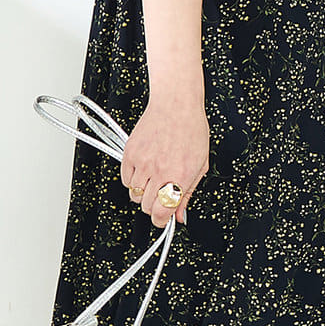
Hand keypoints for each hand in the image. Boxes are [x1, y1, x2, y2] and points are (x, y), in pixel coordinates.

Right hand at [122, 91, 208, 225]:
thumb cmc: (191, 130)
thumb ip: (188, 193)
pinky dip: (132, 180)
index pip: (162, 213)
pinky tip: (144, 170)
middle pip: (147, 207)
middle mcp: (160, 171)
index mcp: (180, 176)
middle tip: (161, 197)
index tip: (164, 220)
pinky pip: (125, 179)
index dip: (162, 221)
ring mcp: (143, 162)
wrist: (176, 104)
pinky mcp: (130, 153)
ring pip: (134, 195)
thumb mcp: (199, 164)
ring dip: (143, 193)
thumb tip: (180, 215)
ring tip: (153, 180)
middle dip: (154, 207)